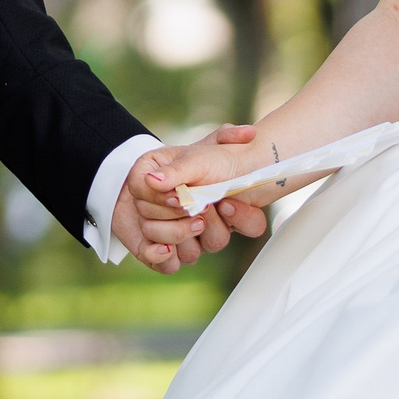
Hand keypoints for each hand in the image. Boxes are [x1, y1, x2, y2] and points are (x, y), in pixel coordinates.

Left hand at [114, 125, 276, 272]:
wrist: (145, 175)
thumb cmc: (182, 160)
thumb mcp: (204, 143)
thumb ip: (226, 137)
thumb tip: (249, 132)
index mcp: (228, 208)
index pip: (253, 225)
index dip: (243, 218)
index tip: (225, 201)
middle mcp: (211, 228)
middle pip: (219, 240)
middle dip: (207, 221)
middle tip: (194, 201)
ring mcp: (189, 242)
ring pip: (193, 253)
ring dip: (180, 232)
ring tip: (169, 207)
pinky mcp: (165, 252)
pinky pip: (168, 265)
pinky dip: (163, 256)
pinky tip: (159, 245)